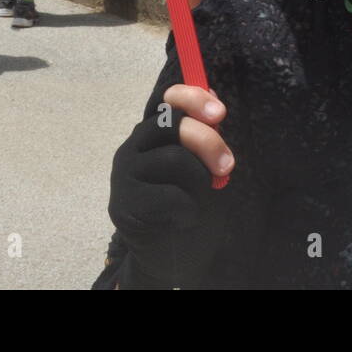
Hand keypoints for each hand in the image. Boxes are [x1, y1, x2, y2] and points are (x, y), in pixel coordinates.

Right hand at [107, 84, 231, 285]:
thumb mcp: (205, 166)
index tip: (220, 113)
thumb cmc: (192, 203)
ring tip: (200, 198)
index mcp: (154, 134)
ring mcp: (124, 175)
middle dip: (208, 142)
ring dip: (200, 181)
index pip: (167, 99)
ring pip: (174, 158)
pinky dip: (189, 209)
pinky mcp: (123, 205)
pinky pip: (169, 196)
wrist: (173, 254)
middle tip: (228, 166)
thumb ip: (205, 138)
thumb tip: (215, 108)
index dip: (193, 98)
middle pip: (172, 124)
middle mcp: (134, 147)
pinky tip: (185, 218)